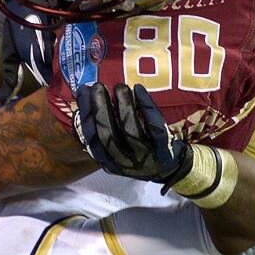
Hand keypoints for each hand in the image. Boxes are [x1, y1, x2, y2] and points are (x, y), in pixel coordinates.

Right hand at [72, 82, 191, 186]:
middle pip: (108, 136)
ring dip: (123, 105)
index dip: (85, 114)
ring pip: (131, 131)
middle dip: (101, 109)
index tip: (83, 91)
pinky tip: (139, 89)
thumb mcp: (117, 146)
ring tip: (119, 87)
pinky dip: (146, 106)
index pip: (91, 139)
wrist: (170, 167)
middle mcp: (124, 163)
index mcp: (108, 162)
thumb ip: (102, 127)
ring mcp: (145, 158)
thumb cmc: (138, 150)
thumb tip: (86, 95)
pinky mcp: (164, 150)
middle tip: (98, 87)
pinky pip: (154, 127)